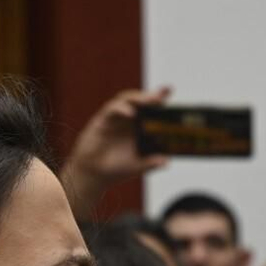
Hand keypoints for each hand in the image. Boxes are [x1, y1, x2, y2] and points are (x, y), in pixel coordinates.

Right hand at [60, 85, 172, 217]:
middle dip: (153, 95)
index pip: (152, 109)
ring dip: (139, 97)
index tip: (170, 91)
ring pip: (127, 99)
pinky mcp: (102, 120)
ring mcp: (115, 118)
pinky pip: (112, 109)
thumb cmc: (117, 168)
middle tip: (165, 92)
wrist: (95, 174)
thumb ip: (151, 163)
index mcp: (139, 126)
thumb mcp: (137, 166)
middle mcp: (128, 119)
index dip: (161, 100)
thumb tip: (166, 161)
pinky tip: (131, 114)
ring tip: (151, 99)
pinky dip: (122, 109)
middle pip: (141, 101)